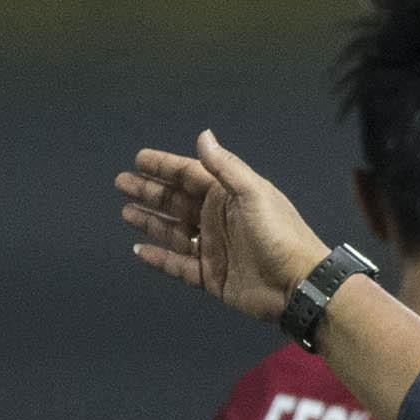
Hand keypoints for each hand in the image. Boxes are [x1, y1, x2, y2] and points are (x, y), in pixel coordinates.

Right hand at [119, 131, 331, 322]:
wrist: (298, 284)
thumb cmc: (280, 234)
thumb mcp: (253, 194)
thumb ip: (225, 167)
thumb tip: (203, 135)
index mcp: (228, 196)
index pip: (189, 175)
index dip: (164, 167)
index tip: (138, 159)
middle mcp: (218, 219)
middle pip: (176, 202)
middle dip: (149, 192)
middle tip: (121, 183)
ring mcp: (213, 248)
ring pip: (173, 232)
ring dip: (150, 222)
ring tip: (125, 213)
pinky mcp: (212, 276)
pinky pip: (178, 265)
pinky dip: (159, 258)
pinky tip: (139, 250)